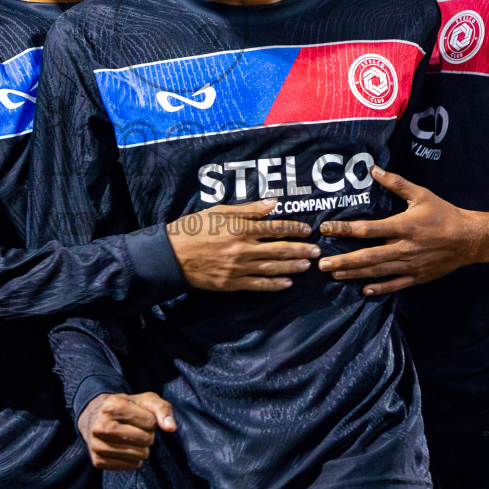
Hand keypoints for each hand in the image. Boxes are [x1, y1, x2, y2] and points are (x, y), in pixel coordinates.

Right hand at [76, 392, 175, 470]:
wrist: (94, 417)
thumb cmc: (126, 408)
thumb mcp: (144, 400)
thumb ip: (162, 409)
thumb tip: (171, 428)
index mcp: (113, 406)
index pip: (150, 422)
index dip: (151, 421)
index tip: (140, 417)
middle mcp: (101, 426)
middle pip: (145, 440)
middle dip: (148, 436)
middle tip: (137, 430)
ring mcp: (97, 445)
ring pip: (138, 456)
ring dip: (142, 449)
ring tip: (131, 439)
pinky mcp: (97, 461)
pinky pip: (130, 466)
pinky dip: (133, 460)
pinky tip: (125, 449)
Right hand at [168, 199, 317, 291]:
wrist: (172, 255)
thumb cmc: (194, 228)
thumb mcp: (220, 211)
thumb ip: (249, 209)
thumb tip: (273, 203)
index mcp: (241, 228)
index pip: (275, 228)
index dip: (294, 228)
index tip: (308, 230)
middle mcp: (243, 249)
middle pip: (279, 249)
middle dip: (300, 250)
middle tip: (316, 251)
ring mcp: (238, 268)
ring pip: (272, 268)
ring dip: (292, 267)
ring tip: (307, 266)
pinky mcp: (231, 283)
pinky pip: (257, 285)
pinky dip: (274, 285)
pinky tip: (287, 284)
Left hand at [315, 167, 488, 294]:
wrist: (470, 239)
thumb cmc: (444, 214)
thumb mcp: (421, 194)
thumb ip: (396, 183)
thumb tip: (374, 169)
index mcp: (403, 226)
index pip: (368, 229)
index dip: (344, 230)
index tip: (326, 229)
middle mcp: (404, 248)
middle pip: (368, 256)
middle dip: (343, 261)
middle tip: (321, 264)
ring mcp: (410, 265)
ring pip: (377, 272)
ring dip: (354, 274)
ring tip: (334, 275)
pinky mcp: (418, 277)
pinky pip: (395, 285)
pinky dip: (379, 288)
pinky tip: (363, 289)